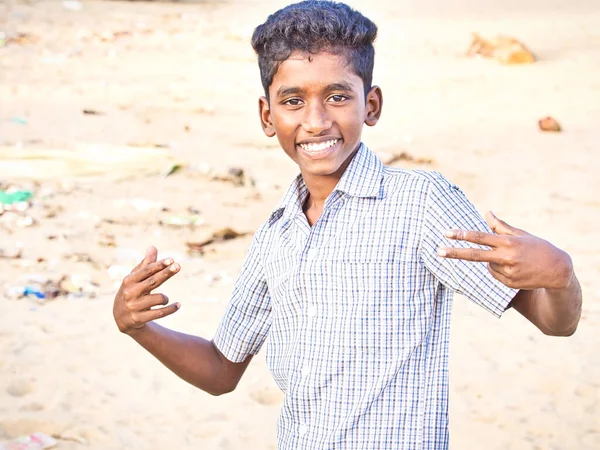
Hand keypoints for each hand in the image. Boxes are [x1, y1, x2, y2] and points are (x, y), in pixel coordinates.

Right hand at [113, 246, 180, 334]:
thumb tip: (152, 247)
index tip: (171, 259)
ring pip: (158, 298)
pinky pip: (160, 313)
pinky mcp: (139, 319)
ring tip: (165, 299)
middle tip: (178, 266)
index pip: (146, 271)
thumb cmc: (131, 292)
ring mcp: (134, 306)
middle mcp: (130, 293)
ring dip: (165, 298)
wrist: (120, 318)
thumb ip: (145, 264)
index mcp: (129, 281)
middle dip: (166, 273)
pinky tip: (178, 305)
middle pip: (152, 281)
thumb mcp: (135, 278)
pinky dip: (171, 309)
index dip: (159, 265)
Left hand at [437, 211, 573, 289]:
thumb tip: (486, 212)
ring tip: (514, 260)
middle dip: (455, 253)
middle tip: (439, 251)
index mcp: (508, 242)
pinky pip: (495, 275)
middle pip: (474, 256)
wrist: (557, 270)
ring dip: (493, 262)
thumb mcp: (520, 234)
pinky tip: (515, 269)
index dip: (463, 235)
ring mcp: (507, 272)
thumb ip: (500, 226)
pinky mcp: (509, 283)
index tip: (448, 233)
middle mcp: (506, 257)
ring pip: (487, 266)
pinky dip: (500, 271)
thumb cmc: (538, 247)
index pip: (480, 238)